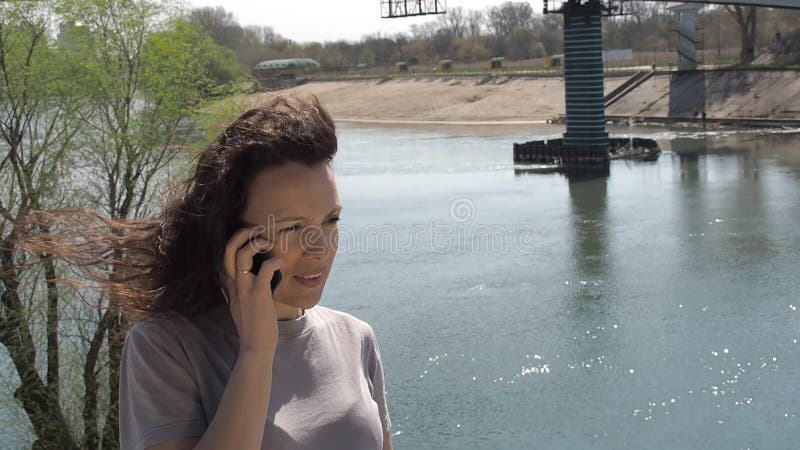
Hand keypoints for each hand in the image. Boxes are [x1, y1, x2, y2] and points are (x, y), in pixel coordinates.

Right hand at [220, 226, 282, 353]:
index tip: (247, 234)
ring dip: (255, 243)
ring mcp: (245, 289)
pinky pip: (265, 270)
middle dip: (240, 234)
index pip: (222, 256)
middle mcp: (233, 285)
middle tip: (256, 229)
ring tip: (267, 241)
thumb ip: (241, 289)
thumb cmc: (253, 326)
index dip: (232, 241)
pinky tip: (280, 264)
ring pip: (241, 256)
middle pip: (227, 250)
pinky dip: (274, 262)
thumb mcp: (241, 304)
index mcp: (229, 286)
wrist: (255, 347)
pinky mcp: (259, 295)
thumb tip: (254, 275)